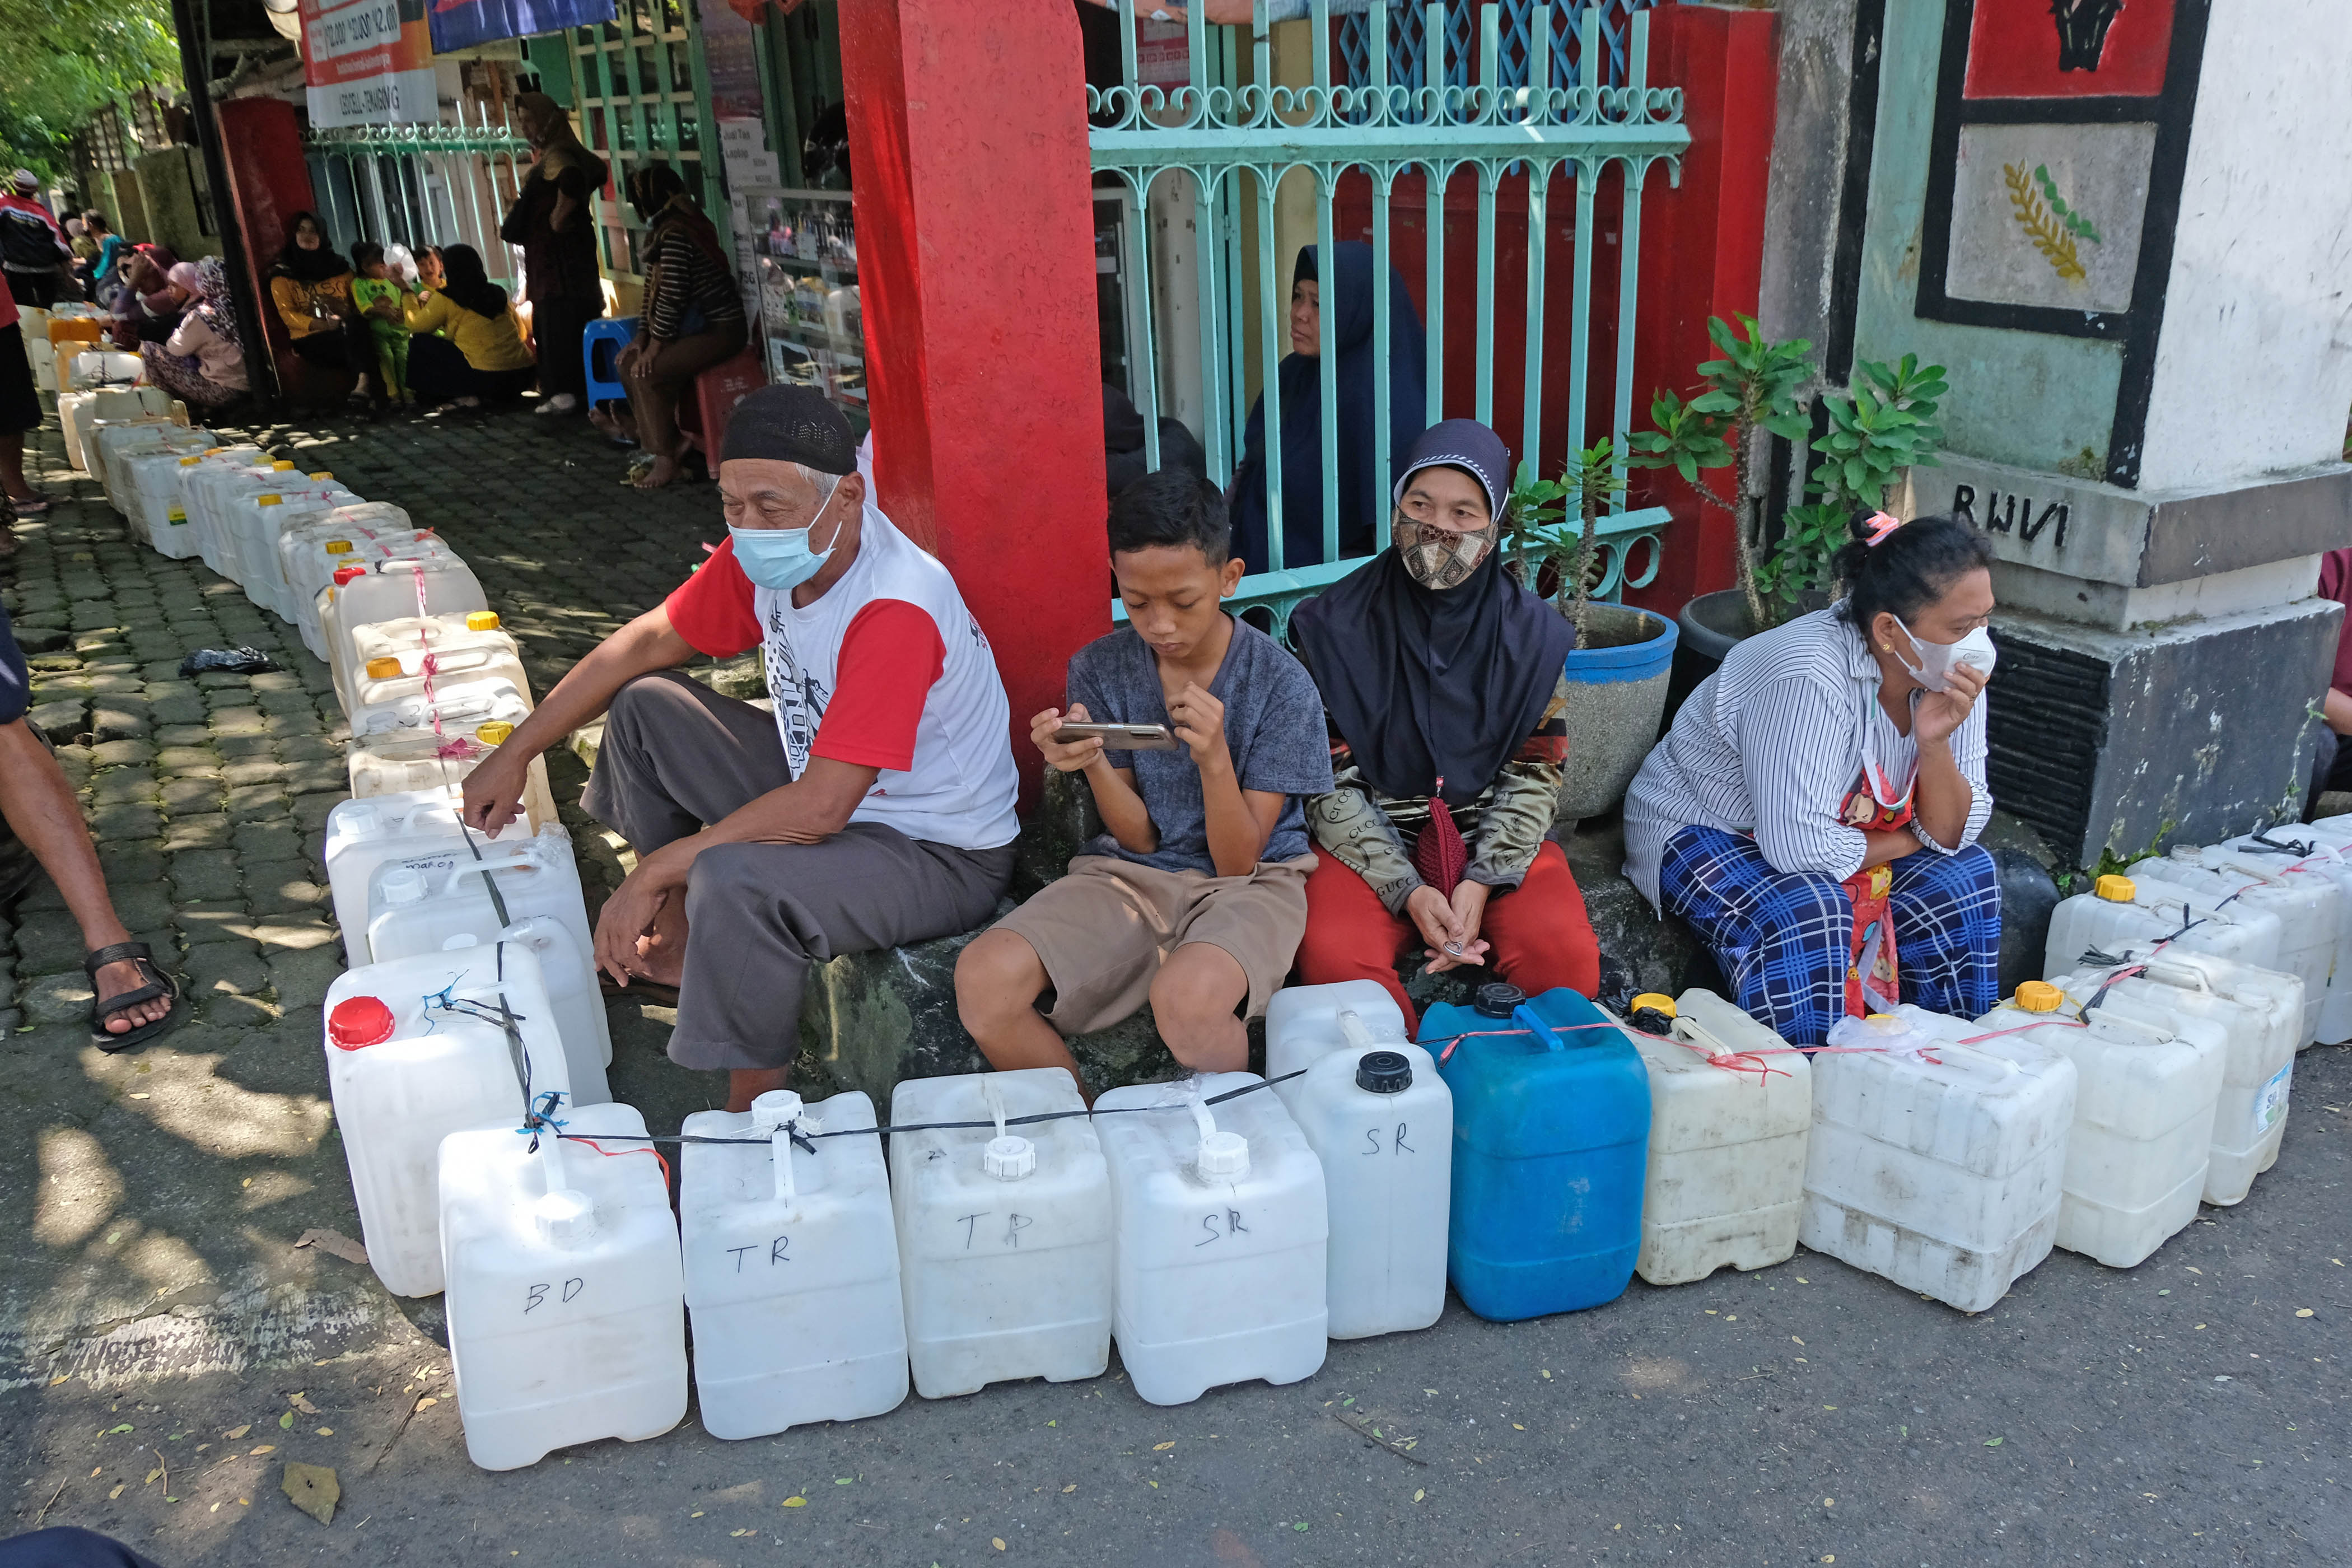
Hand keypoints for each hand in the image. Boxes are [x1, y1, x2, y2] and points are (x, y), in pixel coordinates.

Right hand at [459, 748, 529, 837]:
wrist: (515, 753)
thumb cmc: (509, 774)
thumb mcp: (505, 804)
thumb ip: (497, 821)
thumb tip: (490, 833)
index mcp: (470, 797)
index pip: (471, 821)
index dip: (486, 826)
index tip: (499, 825)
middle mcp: (469, 789)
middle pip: (479, 812)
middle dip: (497, 816)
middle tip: (511, 818)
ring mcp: (475, 781)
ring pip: (486, 802)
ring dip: (501, 808)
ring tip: (516, 808)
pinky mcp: (481, 776)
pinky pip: (487, 792)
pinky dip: (499, 798)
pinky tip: (512, 798)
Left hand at [592, 854, 680, 985]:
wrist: (653, 878)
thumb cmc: (650, 887)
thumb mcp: (640, 907)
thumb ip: (640, 922)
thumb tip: (645, 933)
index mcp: (607, 913)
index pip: (599, 939)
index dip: (600, 954)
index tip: (600, 966)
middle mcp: (606, 920)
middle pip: (603, 951)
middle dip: (611, 968)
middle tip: (621, 980)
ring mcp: (614, 926)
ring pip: (615, 956)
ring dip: (626, 969)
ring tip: (637, 976)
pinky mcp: (624, 931)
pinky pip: (627, 955)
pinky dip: (636, 964)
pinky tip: (644, 968)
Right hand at [1032, 703, 1105, 774]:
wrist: (1089, 747)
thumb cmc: (1079, 728)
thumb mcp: (1080, 715)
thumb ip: (1077, 710)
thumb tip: (1074, 718)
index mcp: (1044, 731)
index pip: (1035, 724)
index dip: (1042, 717)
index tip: (1056, 710)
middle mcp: (1045, 745)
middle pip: (1039, 738)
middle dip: (1048, 728)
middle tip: (1061, 722)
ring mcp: (1053, 757)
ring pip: (1065, 751)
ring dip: (1082, 745)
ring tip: (1098, 739)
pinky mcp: (1064, 766)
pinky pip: (1075, 761)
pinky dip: (1088, 753)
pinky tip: (1096, 748)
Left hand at [1166, 681, 1230, 774]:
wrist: (1216, 755)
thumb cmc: (1208, 731)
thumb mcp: (1208, 712)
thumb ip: (1198, 699)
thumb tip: (1186, 685)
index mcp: (1216, 705)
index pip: (1192, 688)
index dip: (1178, 693)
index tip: (1177, 703)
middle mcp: (1214, 715)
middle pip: (1187, 696)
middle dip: (1173, 701)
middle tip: (1172, 710)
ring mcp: (1209, 729)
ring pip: (1185, 712)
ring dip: (1175, 716)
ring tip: (1178, 722)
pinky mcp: (1201, 742)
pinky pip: (1182, 731)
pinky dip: (1177, 731)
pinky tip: (1181, 733)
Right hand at [1407, 884, 1489, 973]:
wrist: (1413, 896)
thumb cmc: (1426, 898)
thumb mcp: (1439, 905)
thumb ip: (1450, 920)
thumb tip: (1460, 933)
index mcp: (1435, 935)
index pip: (1452, 953)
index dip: (1467, 957)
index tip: (1480, 960)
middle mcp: (1434, 940)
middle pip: (1452, 956)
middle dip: (1469, 957)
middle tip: (1483, 958)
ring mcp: (1435, 939)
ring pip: (1451, 952)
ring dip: (1466, 953)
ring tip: (1480, 951)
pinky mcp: (1437, 936)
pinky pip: (1449, 947)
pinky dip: (1460, 948)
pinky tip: (1471, 947)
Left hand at [1914, 661, 1986, 746]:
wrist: (1924, 730)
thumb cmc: (1929, 710)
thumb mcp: (1933, 689)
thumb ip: (1938, 678)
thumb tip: (1936, 662)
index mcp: (1963, 689)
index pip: (1976, 675)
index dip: (1975, 665)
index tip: (1965, 655)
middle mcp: (1967, 696)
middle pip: (1979, 680)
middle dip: (1970, 670)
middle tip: (1957, 663)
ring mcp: (1964, 706)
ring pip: (1972, 689)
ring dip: (1960, 679)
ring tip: (1946, 674)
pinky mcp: (1959, 715)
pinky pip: (1963, 702)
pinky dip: (1955, 693)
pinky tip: (1945, 689)